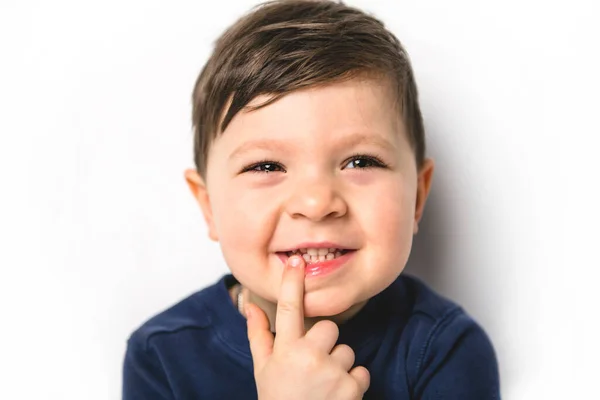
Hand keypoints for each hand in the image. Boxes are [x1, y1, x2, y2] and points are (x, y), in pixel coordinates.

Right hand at [245, 255, 369, 399]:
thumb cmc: (278, 399)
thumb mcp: (263, 369)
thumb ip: (258, 334)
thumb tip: (248, 304)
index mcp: (285, 350)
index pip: (287, 308)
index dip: (292, 283)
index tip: (296, 261)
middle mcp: (308, 356)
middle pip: (329, 328)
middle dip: (325, 344)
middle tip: (313, 367)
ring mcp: (331, 372)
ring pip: (347, 351)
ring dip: (339, 367)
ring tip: (323, 387)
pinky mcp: (351, 387)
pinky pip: (361, 371)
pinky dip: (353, 384)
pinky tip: (336, 397)